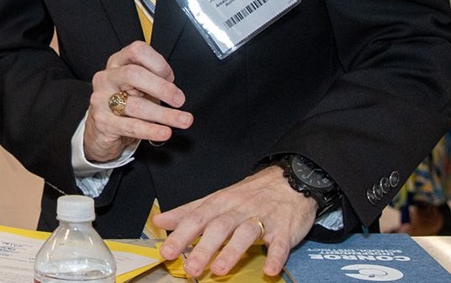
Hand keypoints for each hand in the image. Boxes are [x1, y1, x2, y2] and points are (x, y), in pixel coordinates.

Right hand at [84, 41, 191, 161]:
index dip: (158, 63)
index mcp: (117, 63)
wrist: (102, 128)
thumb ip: (153, 80)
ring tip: (182, 120)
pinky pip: (131, 126)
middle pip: (133, 74)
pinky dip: (152, 130)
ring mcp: (101, 99)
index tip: (171, 77)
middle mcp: (106, 78)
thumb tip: (175, 91)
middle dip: (161, 87)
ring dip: (164, 114)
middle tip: (179, 99)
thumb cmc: (124, 102)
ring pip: (136, 105)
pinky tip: (164, 132)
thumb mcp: (138, 85)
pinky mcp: (103, 122)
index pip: (137, 51)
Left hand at [153, 165, 317, 277]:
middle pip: (218, 227)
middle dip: (202, 248)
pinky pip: (279, 243)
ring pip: (244, 234)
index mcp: (220, 203)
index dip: (180, 235)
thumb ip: (188, 212)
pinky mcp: (284, 229)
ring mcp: (262, 219)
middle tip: (190, 268)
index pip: (196, 218)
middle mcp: (238, 210)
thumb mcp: (216, 199)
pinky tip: (269, 270)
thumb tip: (160, 221)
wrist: (290, 181)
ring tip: (219, 269)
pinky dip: (275, 256)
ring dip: (231, 252)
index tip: (167, 251)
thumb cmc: (250, 193)